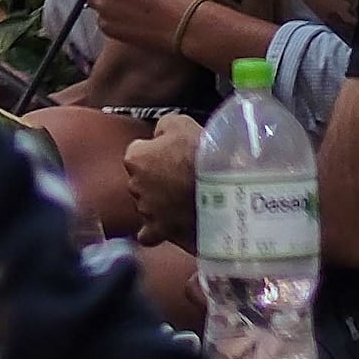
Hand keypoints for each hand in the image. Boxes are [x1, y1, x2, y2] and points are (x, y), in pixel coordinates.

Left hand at [122, 113, 200, 242]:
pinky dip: (157, 231)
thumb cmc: (201, 154)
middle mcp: (134, 185)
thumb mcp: (180, 123)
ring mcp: (146, 211)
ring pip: (147, 206)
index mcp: (135, 158)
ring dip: (161, 203)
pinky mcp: (160, 232)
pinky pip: (150, 234)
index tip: (174, 154)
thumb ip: (163, 127)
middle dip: (158, 179)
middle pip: (143, 179)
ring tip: (186, 201)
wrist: (223, 191)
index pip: (139, 151)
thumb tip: (160, 134)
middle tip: (183, 177)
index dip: (157, 151)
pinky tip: (169, 227)